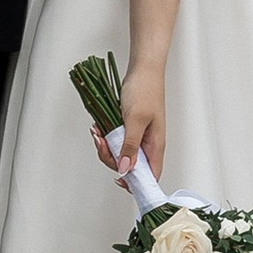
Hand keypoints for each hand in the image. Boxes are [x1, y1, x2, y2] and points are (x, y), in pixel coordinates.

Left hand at [98, 68, 165, 186]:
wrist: (142, 69)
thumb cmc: (145, 90)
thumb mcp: (135, 120)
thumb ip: (129, 146)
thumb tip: (125, 170)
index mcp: (155, 146)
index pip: (149, 176)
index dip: (135, 183)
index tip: (118, 180)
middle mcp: (147, 144)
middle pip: (129, 166)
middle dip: (111, 158)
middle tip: (101, 143)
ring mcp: (138, 136)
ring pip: (119, 153)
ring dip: (106, 146)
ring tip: (98, 132)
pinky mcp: (129, 128)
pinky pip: (115, 140)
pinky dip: (106, 136)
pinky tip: (100, 127)